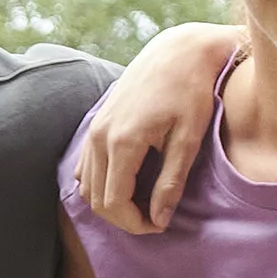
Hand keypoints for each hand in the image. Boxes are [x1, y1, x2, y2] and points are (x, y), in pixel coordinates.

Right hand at [69, 23, 238, 233]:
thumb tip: (159, 220)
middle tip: (153, 219)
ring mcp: (94, 127)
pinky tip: (128, 184)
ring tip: (143, 205)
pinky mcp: (96, 122)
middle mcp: (100, 136)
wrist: (178, 51)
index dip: (135, 224)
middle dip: (122, 218)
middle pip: (96, 199)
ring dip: (110, 202)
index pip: (114, 203)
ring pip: (86, 185)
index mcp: (123, 142)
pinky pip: (85, 165)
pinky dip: (100, 183)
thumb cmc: (191, 92)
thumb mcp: (189, 140)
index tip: (159, 226)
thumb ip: (171, 182)